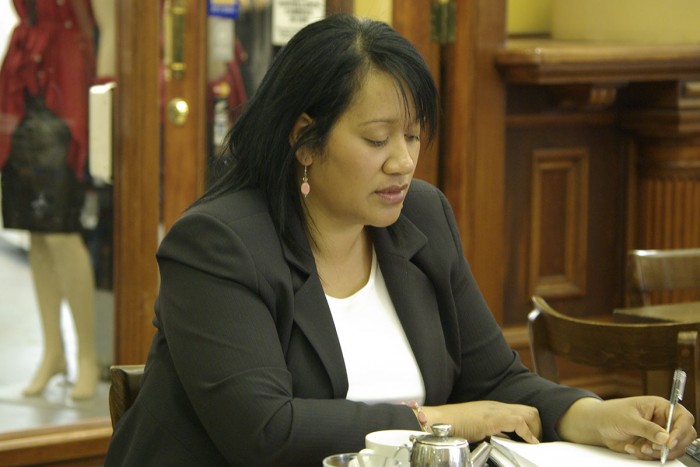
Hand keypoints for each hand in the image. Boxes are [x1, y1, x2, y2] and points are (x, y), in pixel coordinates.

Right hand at [422, 400, 540, 443]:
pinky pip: (519, 422)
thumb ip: (492, 431)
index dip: (531, 426)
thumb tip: (503, 440)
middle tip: (535, 442)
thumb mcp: (478, 428)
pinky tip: (527, 443)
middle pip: (530, 411)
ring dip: (534, 430)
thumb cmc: (455, 425)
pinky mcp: (496, 418)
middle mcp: (498, 406)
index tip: (531, 439)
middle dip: (537, 427)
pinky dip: (527, 434)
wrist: (443, 421)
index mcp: (494, 408)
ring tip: (532, 443)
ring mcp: (498, 410)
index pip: (521, 411)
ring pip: (529, 414)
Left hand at [558, 396, 695, 459]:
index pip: (683, 417)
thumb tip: (665, 437)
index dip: (681, 430)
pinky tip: (632, 447)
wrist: (598, 425)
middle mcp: (663, 420)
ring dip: (656, 452)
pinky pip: (658, 455)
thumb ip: (647, 429)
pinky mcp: (652, 445)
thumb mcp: (628, 420)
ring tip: (639, 446)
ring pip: (672, 449)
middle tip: (653, 448)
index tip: (669, 442)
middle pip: (684, 436)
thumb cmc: (611, 414)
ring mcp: (659, 434)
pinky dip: (646, 455)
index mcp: (660, 407)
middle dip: (670, 446)